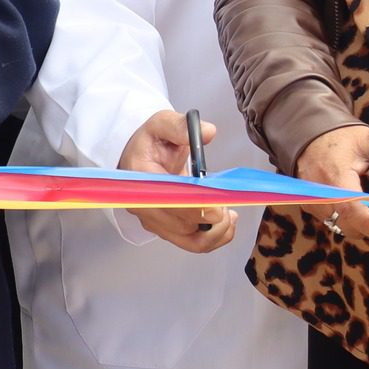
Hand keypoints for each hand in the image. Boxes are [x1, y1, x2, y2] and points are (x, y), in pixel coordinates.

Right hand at [119, 109, 235, 251]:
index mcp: (139, 178)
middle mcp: (142, 205)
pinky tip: (225, 222)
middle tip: (226, 200)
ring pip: (192, 240)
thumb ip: (180, 126)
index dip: (198, 206)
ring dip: (217, 230)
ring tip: (229, 213)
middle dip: (212, 216)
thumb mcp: (161, 124)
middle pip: (183, 224)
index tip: (219, 203)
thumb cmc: (151, 143)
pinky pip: (195, 244)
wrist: (141, 157)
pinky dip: (215, 238)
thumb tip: (207, 132)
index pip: (169, 202)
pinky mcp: (166, 230)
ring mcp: (153, 221)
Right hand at [294, 124, 368, 244]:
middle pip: (351, 224)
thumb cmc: (341, 139)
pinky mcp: (310, 208)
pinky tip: (361, 202)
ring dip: (365, 222)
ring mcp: (312, 202)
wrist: (307, 137)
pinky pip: (336, 221)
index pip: (351, 206)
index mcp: (334, 174)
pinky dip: (353, 218)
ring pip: (345, 226)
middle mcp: (318, 193)